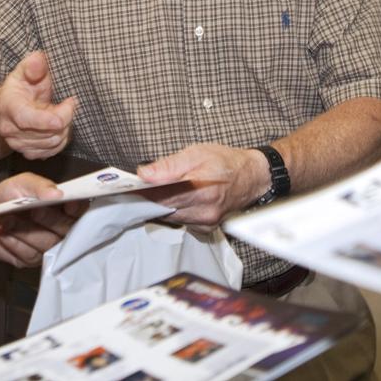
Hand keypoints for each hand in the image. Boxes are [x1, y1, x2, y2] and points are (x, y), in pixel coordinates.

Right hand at [0, 51, 76, 159]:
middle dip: (65, 117)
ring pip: (53, 143)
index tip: (70, 103)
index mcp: (9, 107)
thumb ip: (33, 64)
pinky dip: (61, 139)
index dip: (50, 118)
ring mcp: (18, 143)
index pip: (27, 119)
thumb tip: (38, 59)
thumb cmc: (21, 87)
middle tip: (68, 102)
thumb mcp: (25, 70)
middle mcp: (10, 129)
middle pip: (47, 133)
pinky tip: (59, 126)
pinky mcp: (28, 152)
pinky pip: (52, 151)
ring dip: (65, 128)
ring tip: (62, 113)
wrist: (9, 106)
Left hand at [0, 172, 82, 266]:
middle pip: (65, 230)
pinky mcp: (31, 260)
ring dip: (24, 231)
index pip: (81, 210)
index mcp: (63, 206)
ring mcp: (47, 247)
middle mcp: (60, 228)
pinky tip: (3, 234)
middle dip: (47, 219)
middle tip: (31, 211)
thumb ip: (39, 186)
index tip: (67, 206)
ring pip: (46, 245)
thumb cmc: (8, 195)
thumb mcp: (22, 183)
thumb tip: (57, 193)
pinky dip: (13, 243)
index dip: (77, 210)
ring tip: (7, 221)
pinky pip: (28, 255)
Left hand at [137, 144, 270, 228]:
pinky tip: (174, 201)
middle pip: (164, 210)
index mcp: (201, 189)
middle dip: (150, 200)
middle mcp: (204, 210)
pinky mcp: (206, 228)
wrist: (251, 177)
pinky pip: (181, 222)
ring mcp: (206, 222)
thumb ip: (169, 165)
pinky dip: (174, 212)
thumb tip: (145, 174)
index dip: (142, 193)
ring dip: (161, 206)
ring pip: (171, 218)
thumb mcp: (197, 153)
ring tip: (156, 192)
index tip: (128, 189)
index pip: (162, 197)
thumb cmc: (226, 162)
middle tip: (137, 190)